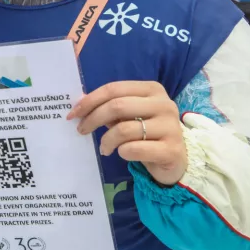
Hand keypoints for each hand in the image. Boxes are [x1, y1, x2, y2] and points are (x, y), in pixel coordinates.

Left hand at [67, 81, 186, 185]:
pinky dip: (122, 152)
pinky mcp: (172, 149)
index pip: (114, 89)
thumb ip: (110, 107)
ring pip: (124, 129)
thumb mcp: (130, 116)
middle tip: (82, 130)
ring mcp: (170, 127)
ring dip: (106, 140)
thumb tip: (81, 103)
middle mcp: (164, 104)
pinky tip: (122, 154)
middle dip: (93, 119)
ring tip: (104, 148)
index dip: (90, 101)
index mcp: (152, 90)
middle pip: (117, 106)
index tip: (73, 114)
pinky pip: (135, 149)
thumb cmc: (148, 134)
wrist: (176, 159)